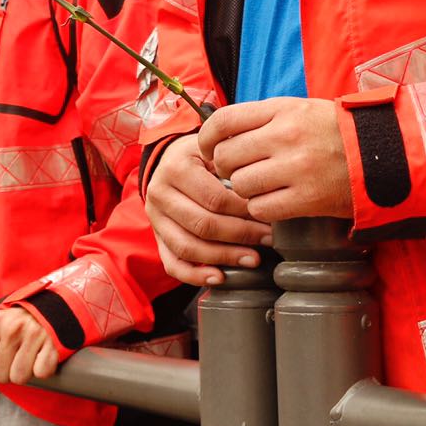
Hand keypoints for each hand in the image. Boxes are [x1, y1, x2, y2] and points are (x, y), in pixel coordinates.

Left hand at [0, 307, 58, 385]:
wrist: (50, 307)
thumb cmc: (18, 322)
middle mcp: (12, 327)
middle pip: (0, 375)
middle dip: (7, 373)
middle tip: (14, 360)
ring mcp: (33, 334)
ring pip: (19, 378)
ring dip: (24, 374)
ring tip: (27, 359)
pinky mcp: (52, 343)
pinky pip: (41, 373)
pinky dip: (42, 370)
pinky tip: (40, 357)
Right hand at [145, 133, 271, 286]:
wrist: (170, 161)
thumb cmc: (200, 156)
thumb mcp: (214, 148)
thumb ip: (234, 163)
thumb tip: (267, 193)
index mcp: (176, 168)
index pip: (215, 199)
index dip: (245, 212)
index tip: (269, 218)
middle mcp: (160, 194)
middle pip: (203, 224)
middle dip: (240, 236)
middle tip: (267, 240)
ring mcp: (155, 219)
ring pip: (188, 247)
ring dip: (224, 258)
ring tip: (252, 259)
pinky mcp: (157, 237)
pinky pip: (172, 264)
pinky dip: (195, 276)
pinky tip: (219, 277)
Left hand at [199, 98, 352, 222]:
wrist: (383, 155)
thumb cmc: (335, 132)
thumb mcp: (299, 110)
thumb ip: (262, 118)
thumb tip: (220, 133)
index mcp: (282, 110)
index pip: (223, 121)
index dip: (206, 138)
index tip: (206, 149)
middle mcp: (286, 136)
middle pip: (226, 156)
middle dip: (224, 168)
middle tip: (236, 172)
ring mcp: (296, 168)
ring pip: (240, 184)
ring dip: (244, 190)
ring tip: (259, 187)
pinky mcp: (307, 199)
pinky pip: (261, 208)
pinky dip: (261, 209)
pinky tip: (273, 201)